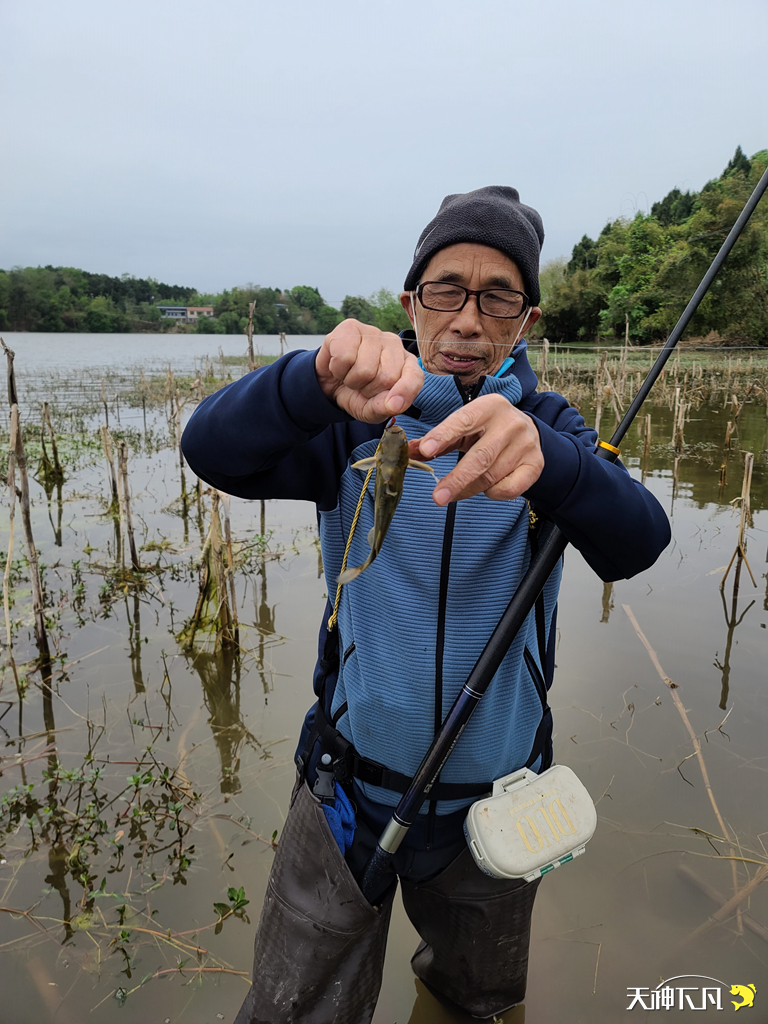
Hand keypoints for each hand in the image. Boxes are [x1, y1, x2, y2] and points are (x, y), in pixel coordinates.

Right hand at [315, 319, 422, 422]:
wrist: (328, 383)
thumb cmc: (355, 394)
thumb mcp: (371, 410)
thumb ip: (384, 409)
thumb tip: (394, 405)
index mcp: (406, 364)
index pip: (415, 376)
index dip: (404, 392)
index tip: (392, 404)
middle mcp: (393, 344)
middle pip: (387, 377)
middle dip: (368, 390)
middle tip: (361, 385)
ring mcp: (373, 333)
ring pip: (364, 369)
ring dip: (351, 380)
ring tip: (350, 374)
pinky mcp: (351, 327)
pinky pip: (344, 357)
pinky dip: (337, 369)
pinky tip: (340, 364)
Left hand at [408, 394, 542, 503]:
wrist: (528, 432)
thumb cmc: (486, 430)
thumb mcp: (462, 428)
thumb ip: (436, 440)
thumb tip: (409, 452)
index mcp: (489, 406)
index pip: (463, 421)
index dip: (443, 436)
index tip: (426, 451)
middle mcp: (510, 422)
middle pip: (480, 456)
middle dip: (457, 479)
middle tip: (437, 496)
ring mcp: (526, 444)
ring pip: (492, 475)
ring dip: (469, 489)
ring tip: (454, 492)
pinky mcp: (535, 464)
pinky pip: (510, 488)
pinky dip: (493, 493)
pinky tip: (487, 487)